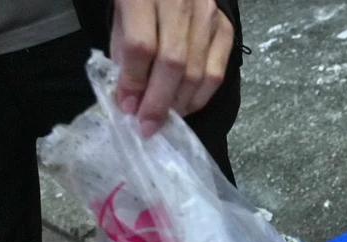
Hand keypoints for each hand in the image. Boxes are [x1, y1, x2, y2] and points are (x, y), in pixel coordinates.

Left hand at [110, 0, 233, 136]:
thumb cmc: (141, 1)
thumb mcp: (121, 17)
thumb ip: (124, 54)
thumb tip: (130, 98)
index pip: (141, 46)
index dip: (133, 82)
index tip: (127, 107)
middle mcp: (181, 3)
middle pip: (173, 63)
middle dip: (159, 101)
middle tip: (148, 124)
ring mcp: (208, 15)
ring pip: (197, 72)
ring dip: (179, 103)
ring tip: (165, 117)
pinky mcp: (225, 28)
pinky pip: (217, 73)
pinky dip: (201, 96)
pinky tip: (185, 106)